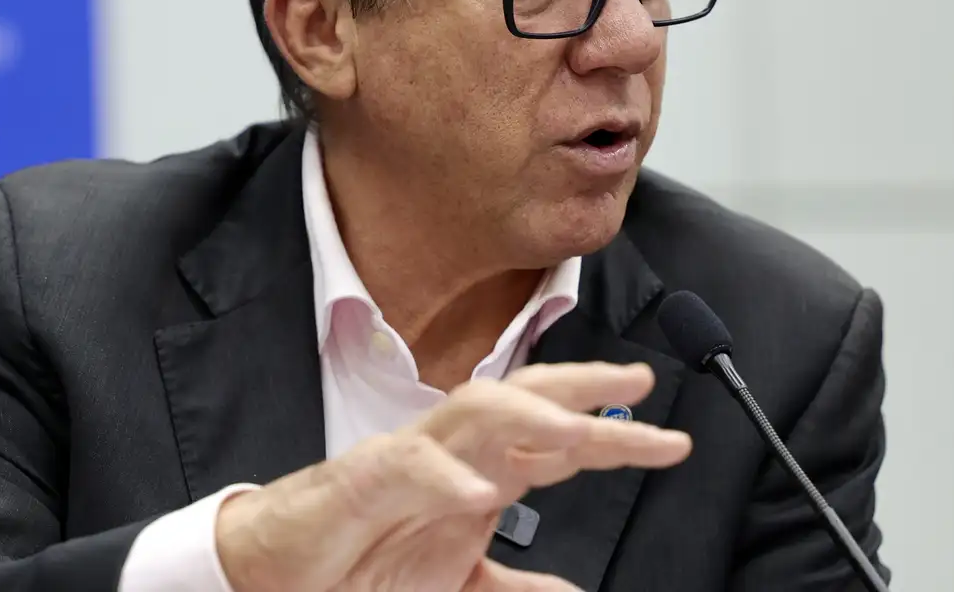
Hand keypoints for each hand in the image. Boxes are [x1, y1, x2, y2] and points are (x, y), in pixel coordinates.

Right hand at [215, 362, 691, 590]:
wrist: (281, 571)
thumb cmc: (362, 562)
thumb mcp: (457, 582)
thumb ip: (513, 586)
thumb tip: (572, 591)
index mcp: (479, 474)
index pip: (557, 438)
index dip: (615, 435)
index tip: (672, 441)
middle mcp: (453, 454)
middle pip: (526, 397)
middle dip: (584, 385)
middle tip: (640, 384)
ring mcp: (408, 459)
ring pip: (475, 410)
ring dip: (530, 416)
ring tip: (581, 434)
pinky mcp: (361, 480)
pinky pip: (408, 466)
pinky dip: (447, 477)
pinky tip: (482, 492)